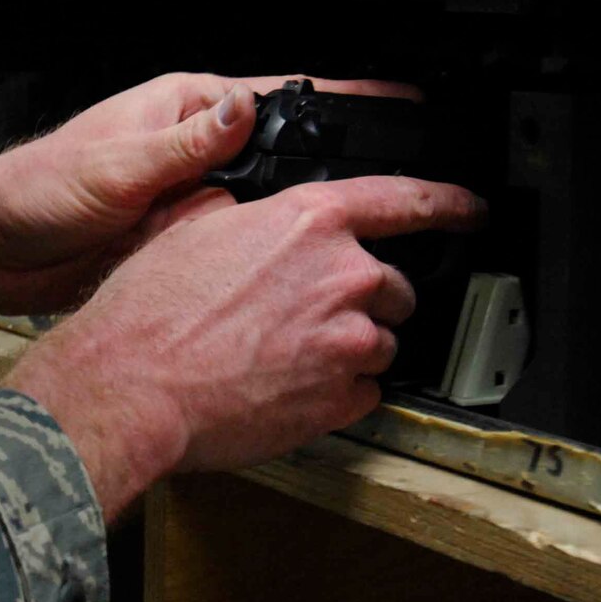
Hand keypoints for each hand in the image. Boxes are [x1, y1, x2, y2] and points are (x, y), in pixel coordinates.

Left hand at [0, 71, 419, 314]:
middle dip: (334, 171)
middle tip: (397, 192)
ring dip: (295, 223)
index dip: (343, 99)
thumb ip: (182, 143)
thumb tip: (241, 109)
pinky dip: (258, 255)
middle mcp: (191, 144)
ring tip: (347, 242)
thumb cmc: (36, 191)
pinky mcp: (179, 233)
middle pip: (286, 151)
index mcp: (183, 108)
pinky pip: (236, 240)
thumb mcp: (116, 166)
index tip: (401, 102)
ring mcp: (188, 190)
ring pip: (266, 203)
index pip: (281, 95)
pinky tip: (284, 276)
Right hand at [0, 173, 484, 519]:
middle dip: (364, 301)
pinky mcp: (341, 400)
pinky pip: (363, 394)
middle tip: (307, 317)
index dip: (447, 203)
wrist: (130, 385)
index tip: (470, 210)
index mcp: (307, 221)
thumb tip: (246, 215)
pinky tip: (285, 389)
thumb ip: (243, 215)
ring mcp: (347, 341)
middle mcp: (341, 276)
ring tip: (285, 357)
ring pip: (381, 343)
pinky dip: (335, 394)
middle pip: (393, 286)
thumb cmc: (147, 313)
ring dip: (348, 350)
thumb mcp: (188, 228)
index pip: (405, 201)